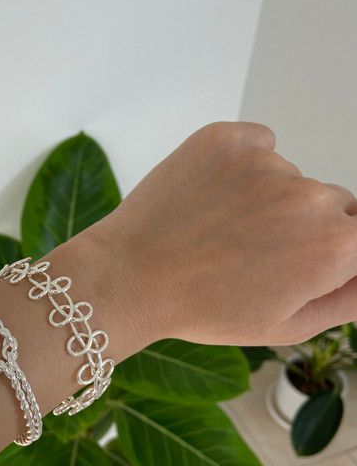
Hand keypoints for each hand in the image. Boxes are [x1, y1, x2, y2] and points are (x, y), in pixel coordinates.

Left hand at [88, 121, 356, 350]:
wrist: (130, 278)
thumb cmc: (202, 308)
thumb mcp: (286, 325)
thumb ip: (349, 298)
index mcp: (333, 246)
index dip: (336, 253)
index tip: (304, 261)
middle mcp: (308, 196)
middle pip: (333, 203)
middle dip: (307, 227)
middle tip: (256, 253)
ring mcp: (265, 162)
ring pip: (289, 177)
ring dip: (269, 198)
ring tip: (222, 231)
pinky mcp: (227, 139)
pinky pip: (258, 144)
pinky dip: (243, 167)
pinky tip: (214, 200)